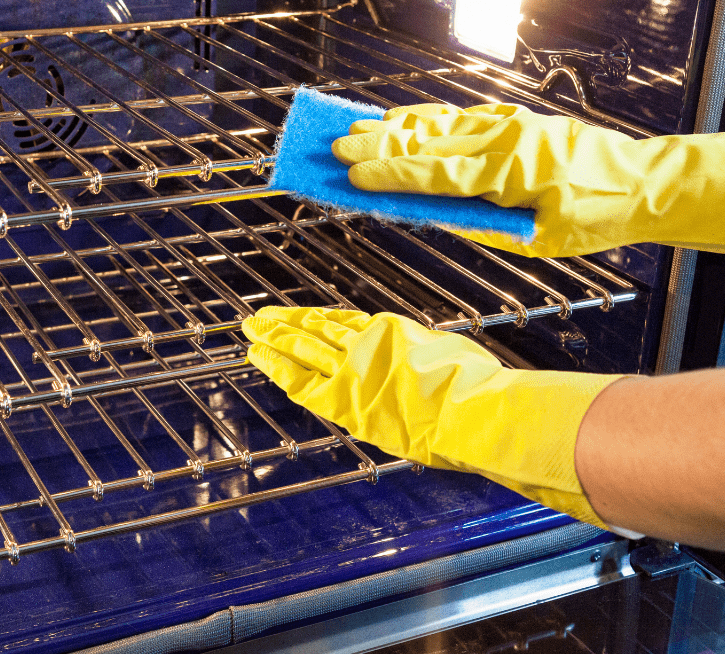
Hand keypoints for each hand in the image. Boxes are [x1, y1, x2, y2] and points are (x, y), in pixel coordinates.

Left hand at [242, 305, 622, 527]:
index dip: (317, 318)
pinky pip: (301, 381)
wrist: (472, 409)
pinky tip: (259, 358)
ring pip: (302, 348)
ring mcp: (351, 370)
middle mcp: (366, 346)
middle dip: (284, 324)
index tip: (300, 316)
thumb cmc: (474, 387)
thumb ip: (425, 356)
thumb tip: (427, 362)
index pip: (344, 322)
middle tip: (258, 318)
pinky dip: (277, 367)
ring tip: (250, 331)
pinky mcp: (343, 400)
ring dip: (272, 338)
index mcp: (392, 332)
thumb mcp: (448, 354)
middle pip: (315, 330)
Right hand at [331, 103, 724, 257]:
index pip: (433, 173)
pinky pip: (457, 118)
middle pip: (426, 140)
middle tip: (336, 146)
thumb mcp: (533, 238)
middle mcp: (504, 138)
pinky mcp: (512, 120)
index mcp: (508, 170)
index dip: (388, 175)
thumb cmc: (593, 216)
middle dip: (378, 145)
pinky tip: (399, 122)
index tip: (352, 177)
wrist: (642, 181)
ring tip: (355, 129)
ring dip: (394, 127)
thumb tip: (431, 214)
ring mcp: (508, 124)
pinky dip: (423, 120)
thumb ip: (479, 224)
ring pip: (438, 123)